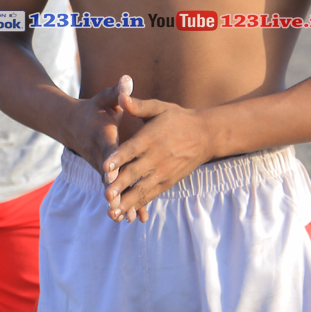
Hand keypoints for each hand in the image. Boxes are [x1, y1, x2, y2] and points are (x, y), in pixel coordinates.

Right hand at [68, 78, 146, 220]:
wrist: (70, 125)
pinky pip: (113, 190)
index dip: (112, 161)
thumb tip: (127, 80)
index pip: (107, 150)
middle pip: (106, 175)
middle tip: (119, 206)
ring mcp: (100, 167)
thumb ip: (116, 92)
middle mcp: (99, 155)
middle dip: (112, 190)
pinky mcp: (104, 175)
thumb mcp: (103, 99)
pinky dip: (122, 203)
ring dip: (118, 202)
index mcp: (102, 136)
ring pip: (109, 187)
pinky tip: (133, 218)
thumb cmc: (92, 110)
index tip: (113, 174)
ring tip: (128, 220)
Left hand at [102, 92, 214, 223]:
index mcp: (151, 137)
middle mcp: (157, 157)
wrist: (206, 136)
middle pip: (135, 173)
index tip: (105, 166)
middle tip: (106, 196)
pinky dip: (139, 205)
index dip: (118, 157)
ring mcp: (163, 172)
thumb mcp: (160, 107)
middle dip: (120, 185)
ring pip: (142, 189)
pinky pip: (151, 195)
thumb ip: (139, 105)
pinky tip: (126, 215)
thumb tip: (121, 96)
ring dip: (127, 202)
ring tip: (112, 213)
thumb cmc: (178, 119)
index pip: (132, 149)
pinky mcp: (167, 182)